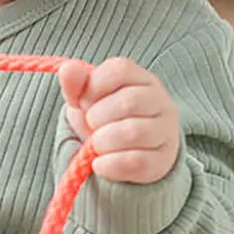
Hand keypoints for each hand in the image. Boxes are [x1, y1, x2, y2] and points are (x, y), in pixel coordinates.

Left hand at [58, 56, 179, 183]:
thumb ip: (76, 83)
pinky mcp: (162, 160)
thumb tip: (67, 69)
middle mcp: (160, 101)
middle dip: (96, 117)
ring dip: (102, 141)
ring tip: (96, 145)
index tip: (84, 101)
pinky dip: (109, 164)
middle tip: (90, 126)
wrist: (123, 153)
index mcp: (141, 79)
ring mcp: (165, 131)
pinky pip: (136, 161)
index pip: (119, 70)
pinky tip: (99, 163)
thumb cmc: (104, 118)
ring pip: (133, 132)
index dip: (93, 87)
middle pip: (128, 102)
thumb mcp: (87, 98)